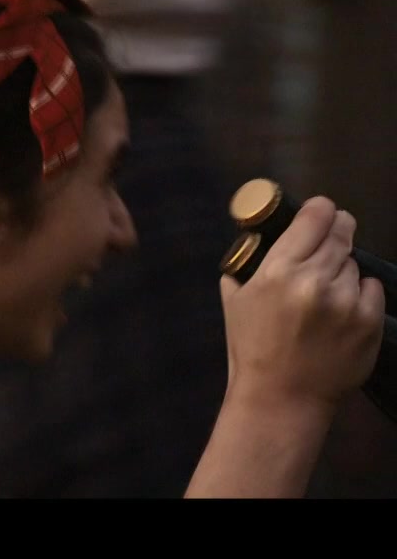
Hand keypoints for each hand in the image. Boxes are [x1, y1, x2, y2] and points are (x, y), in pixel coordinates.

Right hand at [221, 195, 384, 415]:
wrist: (283, 397)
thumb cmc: (252, 347)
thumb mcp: (235, 300)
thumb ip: (248, 265)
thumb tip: (261, 239)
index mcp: (278, 270)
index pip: (314, 218)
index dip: (320, 210)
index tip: (321, 212)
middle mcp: (315, 280)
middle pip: (341, 233)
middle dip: (337, 231)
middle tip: (332, 237)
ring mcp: (347, 301)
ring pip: (354, 263)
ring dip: (343, 269)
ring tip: (327, 292)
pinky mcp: (370, 321)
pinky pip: (372, 288)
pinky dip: (360, 293)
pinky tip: (343, 308)